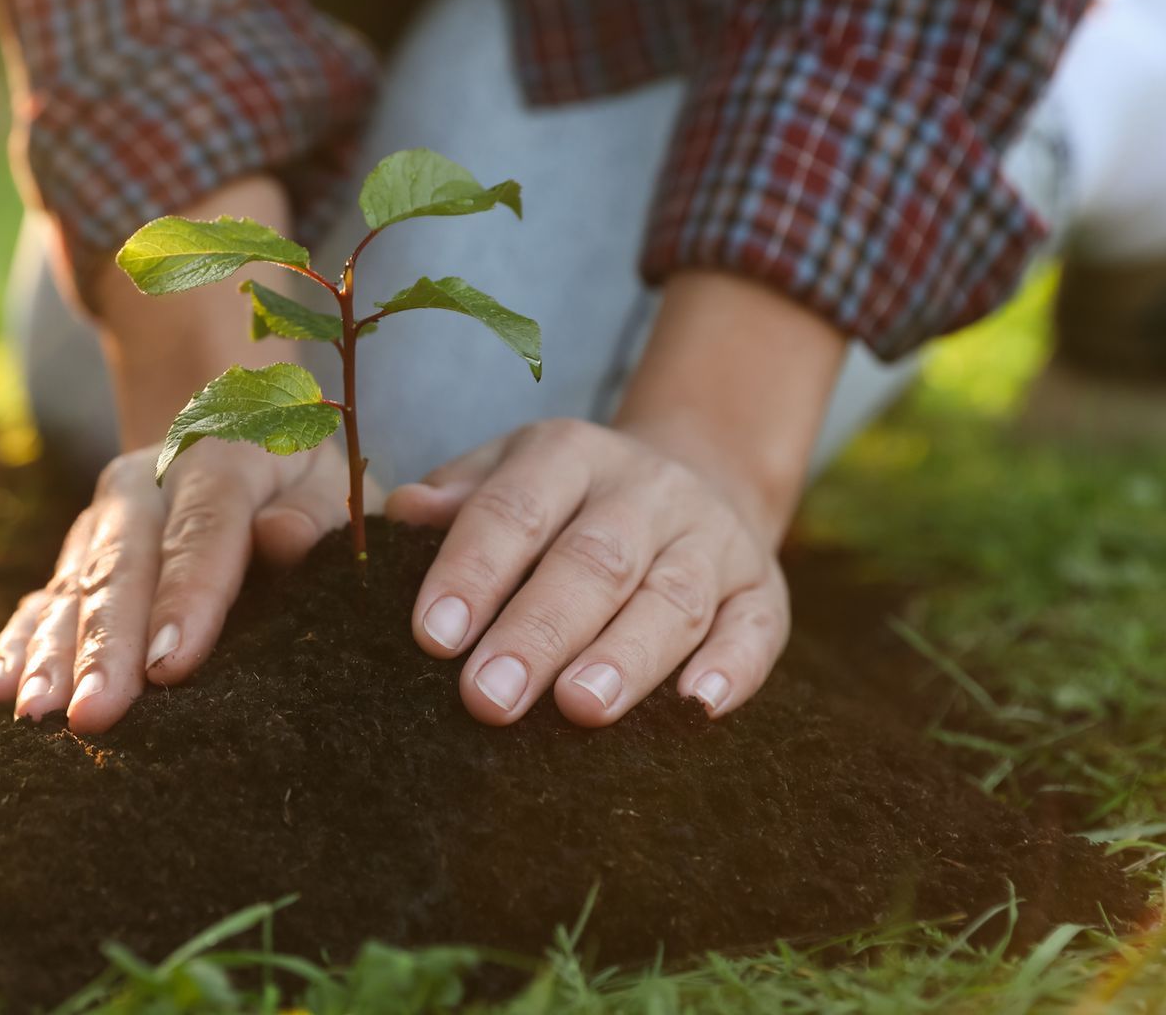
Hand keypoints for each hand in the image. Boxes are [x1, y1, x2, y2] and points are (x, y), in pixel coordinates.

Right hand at [0, 439, 368, 732]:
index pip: (204, 531)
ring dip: (53, 654)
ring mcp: (104, 518)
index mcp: (220, 458)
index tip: (170, 667)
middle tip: (93, 714)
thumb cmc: (296, 479)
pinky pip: (42, 597)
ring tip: (39, 715)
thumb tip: (283, 539)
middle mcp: (148, 483)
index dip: (186, 599)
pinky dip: (19, 642)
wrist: (230, 425)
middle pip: (124, 566)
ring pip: (74, 587)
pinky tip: (2, 689)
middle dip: (105, 645)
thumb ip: (317, 512)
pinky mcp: (77, 550)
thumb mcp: (330, 482)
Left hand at [391, 270, 847, 727]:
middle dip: (539, 631)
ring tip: (580, 708)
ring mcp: (712, 538)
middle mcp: (646, 490)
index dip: (473, 571)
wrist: (699, 473)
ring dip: (627, 655)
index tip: (432, 636)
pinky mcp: (764, 590)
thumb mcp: (510, 471)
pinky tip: (698, 707)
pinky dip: (732, 668)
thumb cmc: (567, 500)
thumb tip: (401, 513)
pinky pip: (755, 627)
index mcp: (569, 455)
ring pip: (672, 596)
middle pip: (593, 560)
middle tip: (489, 697)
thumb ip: (458, 495)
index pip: (514, 510)